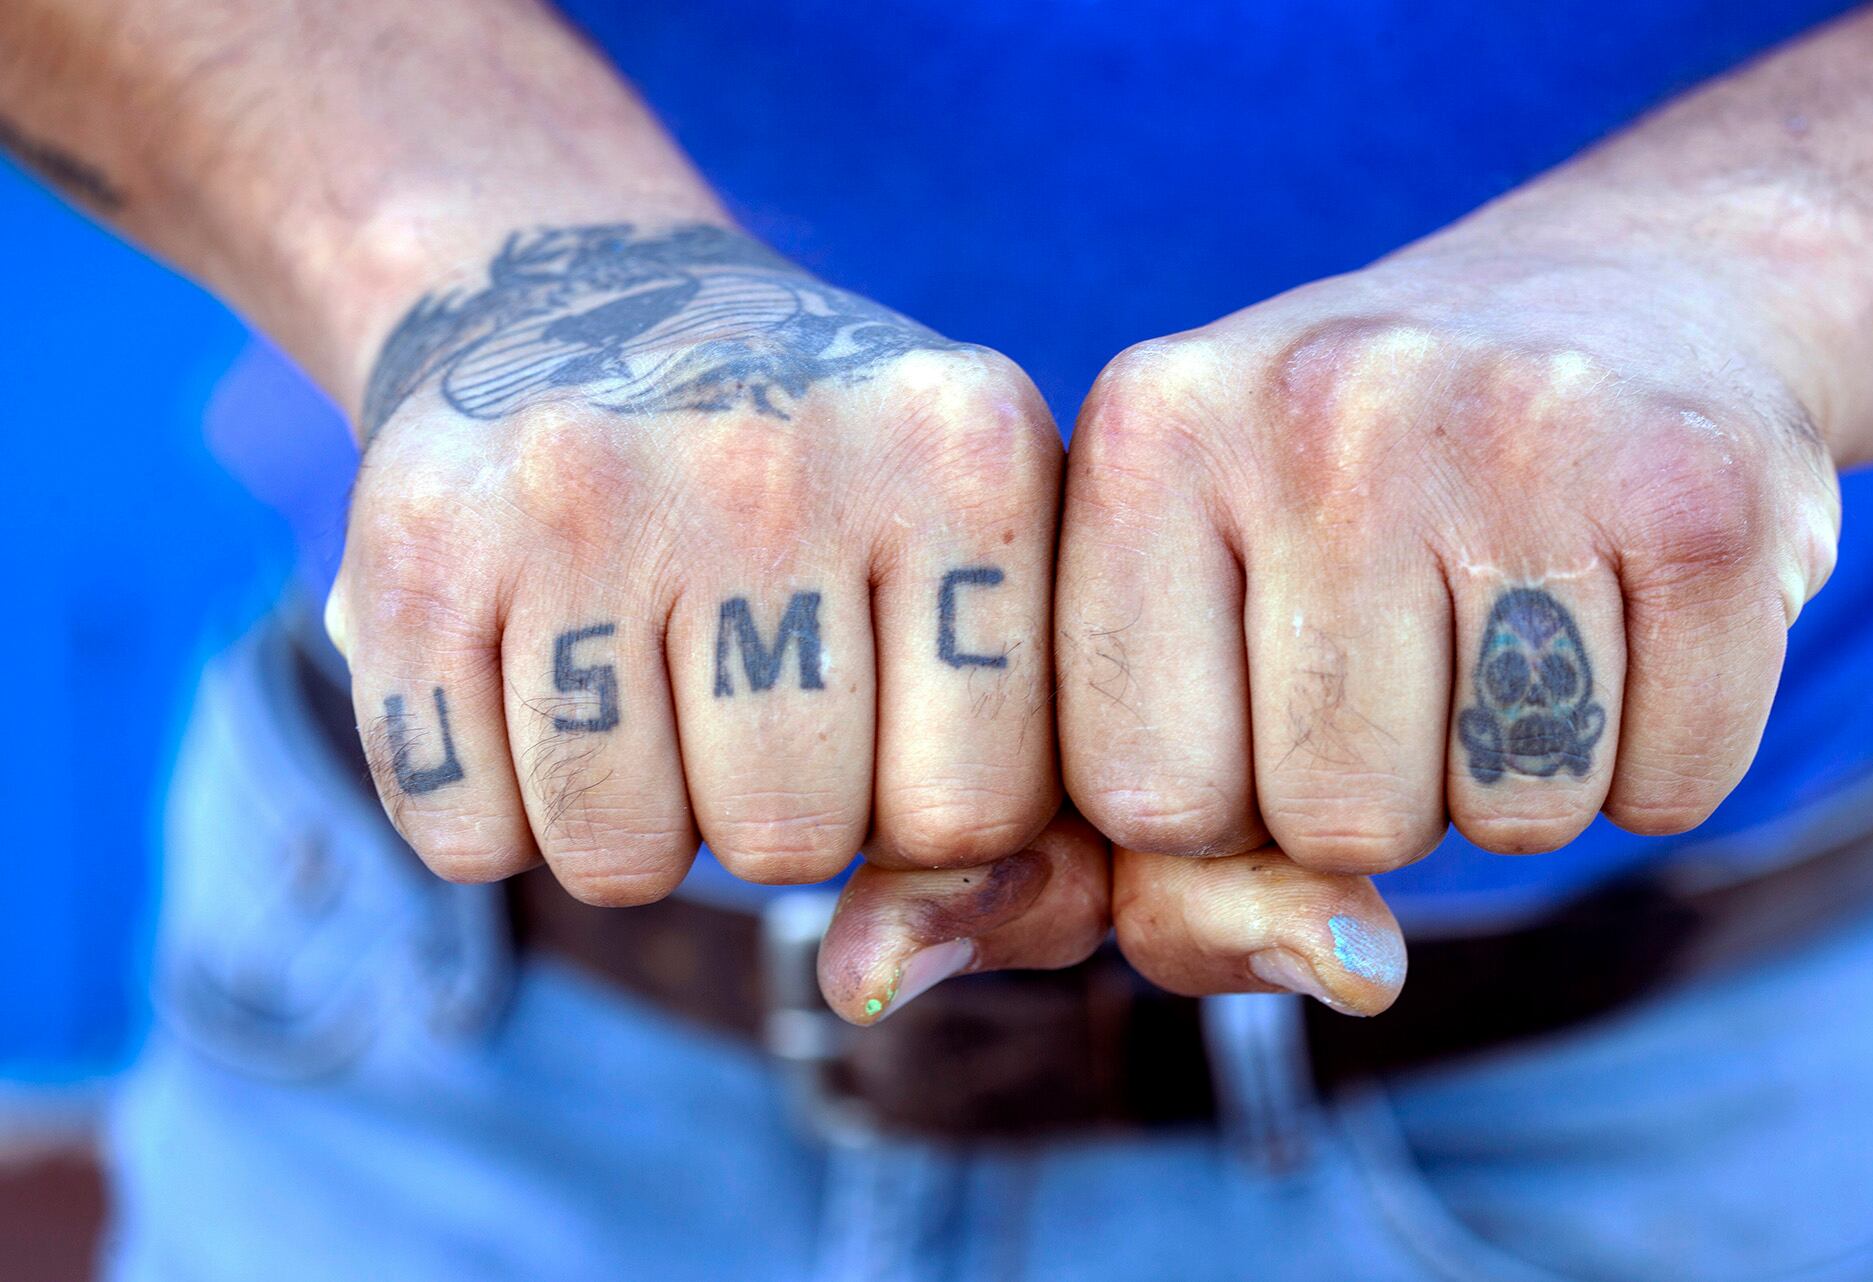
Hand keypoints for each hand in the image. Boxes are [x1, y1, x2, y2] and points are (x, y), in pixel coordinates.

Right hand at [329, 222, 1061, 901]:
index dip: (919, 803)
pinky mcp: (420, 540)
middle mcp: (780, 452)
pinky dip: (495, 807)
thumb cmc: (823, 491)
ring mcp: (586, 487)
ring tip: (639, 670)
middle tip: (740, 676)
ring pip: (618, 864)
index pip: (976, 816)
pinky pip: (466, 838)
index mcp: (969, 452)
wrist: (584, 299)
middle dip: (771, 812)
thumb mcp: (965, 575)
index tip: (885, 704)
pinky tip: (527, 672)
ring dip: (630, 819)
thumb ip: (1002, 813)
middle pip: (790, 846)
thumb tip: (868, 983)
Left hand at [1054, 235, 1836, 990]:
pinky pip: (1669, 793)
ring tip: (1512, 618)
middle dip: (1375, 797)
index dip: (1217, 802)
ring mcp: (1523, 424)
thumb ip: (1178, 861)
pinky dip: (1655, 756)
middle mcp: (1321, 401)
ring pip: (1508, 824)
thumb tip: (1347, 971)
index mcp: (1149, 431)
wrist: (1624, 298)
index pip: (1141, 800)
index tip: (1260, 694)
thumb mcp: (1210, 623)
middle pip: (1331, 824)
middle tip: (1414, 648)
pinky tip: (1624, 613)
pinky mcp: (1707, 485)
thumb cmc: (1357, 514)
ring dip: (1516, 781)